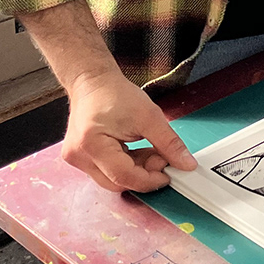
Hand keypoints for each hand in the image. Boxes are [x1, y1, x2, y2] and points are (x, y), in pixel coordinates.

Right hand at [62, 68, 196, 194]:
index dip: (150, 180)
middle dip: (143, 175)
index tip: (168, 174)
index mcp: (92, 144)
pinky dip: (125, 166)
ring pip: (112, 179)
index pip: (124, 177)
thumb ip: (169, 143)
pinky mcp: (81, 158)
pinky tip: (137, 152)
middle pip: (117, 182)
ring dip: (135, 171)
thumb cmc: (114, 93)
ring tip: (149, 151)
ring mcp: (77, 158)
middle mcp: (79, 156)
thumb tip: (186, 164)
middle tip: (161, 159)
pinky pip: (107, 172)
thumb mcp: (149, 116)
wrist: (93, 81)